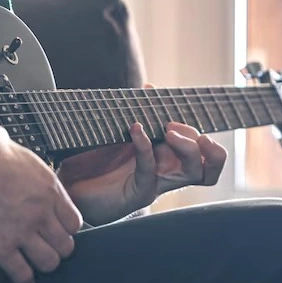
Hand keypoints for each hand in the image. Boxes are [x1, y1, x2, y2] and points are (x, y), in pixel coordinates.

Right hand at [0, 118, 82, 282]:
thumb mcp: (8, 142)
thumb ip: (12, 148)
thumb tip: (0, 140)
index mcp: (48, 188)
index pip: (74, 221)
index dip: (66, 229)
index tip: (59, 231)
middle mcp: (42, 213)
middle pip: (66, 245)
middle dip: (58, 249)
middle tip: (48, 249)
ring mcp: (23, 232)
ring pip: (49, 262)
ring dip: (42, 265)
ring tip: (36, 266)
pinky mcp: (0, 247)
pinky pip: (21, 274)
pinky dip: (24, 282)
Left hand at [60, 119, 227, 225]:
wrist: (72, 189)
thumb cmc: (97, 163)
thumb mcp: (120, 134)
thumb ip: (138, 114)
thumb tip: (150, 88)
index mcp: (168, 159)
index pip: (205, 154)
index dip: (203, 136)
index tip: (178, 112)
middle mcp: (168, 174)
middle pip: (209, 167)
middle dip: (203, 144)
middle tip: (174, 127)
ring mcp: (155, 185)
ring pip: (194, 174)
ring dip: (187, 148)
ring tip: (168, 130)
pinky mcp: (137, 194)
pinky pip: (149, 171)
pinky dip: (145, 147)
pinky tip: (134, 130)